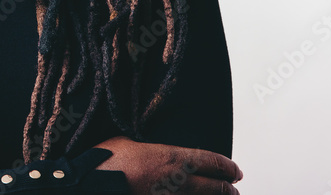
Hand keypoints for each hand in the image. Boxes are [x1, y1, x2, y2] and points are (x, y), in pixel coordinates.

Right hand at [94, 136, 242, 194]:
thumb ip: (146, 147)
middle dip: (227, 188)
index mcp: (172, 158)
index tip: (234, 170)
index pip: (210, 161)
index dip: (226, 166)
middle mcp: (178, 181)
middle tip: (234, 189)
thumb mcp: (127, 141)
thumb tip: (149, 148)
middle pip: (214, 187)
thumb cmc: (107, 162)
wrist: (95, 185)